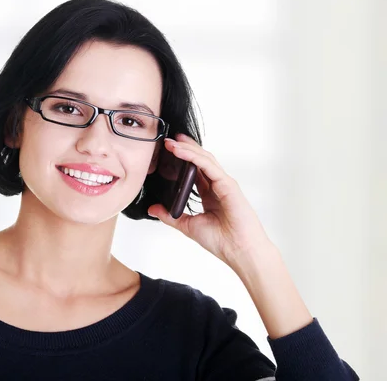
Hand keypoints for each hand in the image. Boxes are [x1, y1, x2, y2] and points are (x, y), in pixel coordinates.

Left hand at [147, 133, 272, 266]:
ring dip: (187, 149)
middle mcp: (218, 186)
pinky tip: (181, 152)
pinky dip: (194, 157)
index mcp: (210, 195)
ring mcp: (224, 184)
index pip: (195, 170)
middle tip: (168, 139)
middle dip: (185, 148)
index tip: (168, 150)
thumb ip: (170, 216)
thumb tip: (153, 208)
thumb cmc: (221, 241)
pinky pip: (209, 167)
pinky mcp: (228, 185)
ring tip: (171, 142)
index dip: (183, 159)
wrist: (240, 252)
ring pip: (205, 160)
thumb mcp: (187, 226)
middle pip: (201, 160)